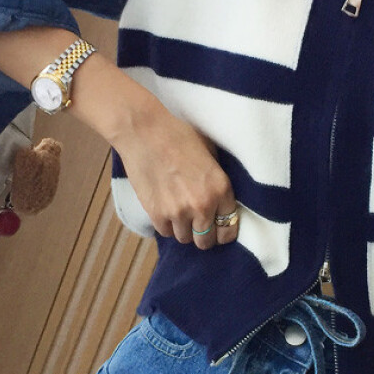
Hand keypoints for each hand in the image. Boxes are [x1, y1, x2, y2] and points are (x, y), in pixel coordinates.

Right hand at [113, 103, 238, 249]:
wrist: (145, 132)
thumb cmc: (179, 135)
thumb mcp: (210, 153)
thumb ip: (217, 179)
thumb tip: (221, 197)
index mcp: (220, 189)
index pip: (229, 229)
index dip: (224, 232)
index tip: (219, 230)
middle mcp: (202, 205)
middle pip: (206, 240)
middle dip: (204, 235)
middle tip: (199, 225)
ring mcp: (178, 212)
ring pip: (185, 239)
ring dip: (184, 230)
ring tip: (181, 214)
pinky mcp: (157, 214)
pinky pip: (166, 232)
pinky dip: (168, 225)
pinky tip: (167, 211)